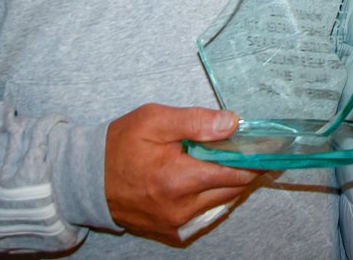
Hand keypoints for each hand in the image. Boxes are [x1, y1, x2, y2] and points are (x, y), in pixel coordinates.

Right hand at [105, 104, 264, 242]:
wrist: (87, 178)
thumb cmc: (120, 145)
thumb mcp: (154, 120)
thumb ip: (196, 121)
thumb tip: (232, 123)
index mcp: (179, 179)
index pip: (235, 172)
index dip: (253, 158)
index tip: (265, 146)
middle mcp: (181, 207)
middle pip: (232, 190)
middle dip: (243, 169)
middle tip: (246, 149)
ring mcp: (176, 223)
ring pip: (221, 203)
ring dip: (228, 184)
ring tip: (224, 161)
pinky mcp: (170, 231)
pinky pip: (205, 215)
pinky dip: (211, 198)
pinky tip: (204, 180)